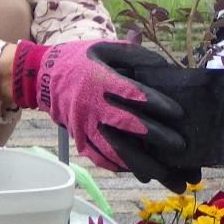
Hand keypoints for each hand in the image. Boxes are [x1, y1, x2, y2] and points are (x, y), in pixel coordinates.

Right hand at [11, 40, 200, 191]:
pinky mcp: (80, 140)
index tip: (178, 113)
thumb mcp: (105, 48)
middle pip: (127, 126)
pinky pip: (102, 158)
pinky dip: (123, 167)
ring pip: (116, 150)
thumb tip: (163, 67)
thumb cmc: (80, 60)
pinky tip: (143, 175)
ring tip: (166, 176)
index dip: (156, 103)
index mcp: (100, 80)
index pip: (131, 93)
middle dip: (156, 137)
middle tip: (181, 148)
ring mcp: (84, 127)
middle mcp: (92, 106)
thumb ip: (134, 55)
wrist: (42, 77)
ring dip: (142, 165)